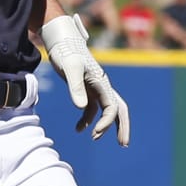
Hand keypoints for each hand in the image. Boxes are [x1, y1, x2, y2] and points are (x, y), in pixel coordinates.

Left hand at [41, 14, 130, 145]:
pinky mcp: (85, 89)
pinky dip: (86, 119)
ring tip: (95, 138)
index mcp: (102, 82)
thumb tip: (81, 108)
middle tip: (123, 144)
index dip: (107, 122)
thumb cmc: (66, 52)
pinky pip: (91, 108)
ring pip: (106, 110)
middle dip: (122, 127)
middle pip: (119, 109)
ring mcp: (94, 88)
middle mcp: (102, 86)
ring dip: (103, 126)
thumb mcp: (69, 68)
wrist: (61, 41)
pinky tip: (78, 129)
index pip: (112, 107)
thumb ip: (75, 87)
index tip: (95, 133)